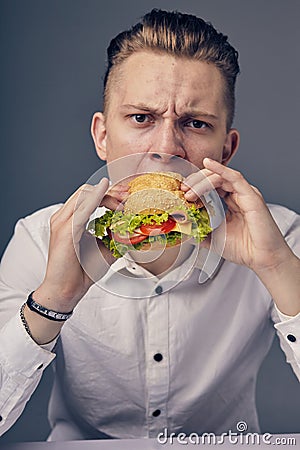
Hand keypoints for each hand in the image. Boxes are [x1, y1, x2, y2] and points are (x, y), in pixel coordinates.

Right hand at [34, 178, 117, 312]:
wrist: (65, 291)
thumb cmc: (81, 271)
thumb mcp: (104, 248)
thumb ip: (114, 235)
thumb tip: (133, 228)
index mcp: (70, 220)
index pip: (88, 196)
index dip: (108, 193)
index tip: (126, 198)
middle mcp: (63, 218)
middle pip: (87, 191)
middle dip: (110, 192)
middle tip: (128, 198)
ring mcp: (62, 223)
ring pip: (84, 195)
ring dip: (107, 196)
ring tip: (123, 203)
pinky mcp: (66, 231)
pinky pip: (83, 209)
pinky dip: (96, 198)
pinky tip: (107, 193)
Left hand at [182, 158, 291, 273]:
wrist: (262, 259)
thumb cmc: (244, 249)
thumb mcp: (213, 239)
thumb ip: (200, 231)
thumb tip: (184, 229)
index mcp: (230, 203)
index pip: (210, 187)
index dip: (194, 187)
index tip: (181, 193)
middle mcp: (238, 196)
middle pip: (213, 179)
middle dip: (195, 182)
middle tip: (183, 190)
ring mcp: (245, 194)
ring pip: (220, 178)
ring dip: (202, 180)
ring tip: (189, 190)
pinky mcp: (251, 195)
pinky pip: (234, 177)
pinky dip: (221, 169)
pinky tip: (208, 164)